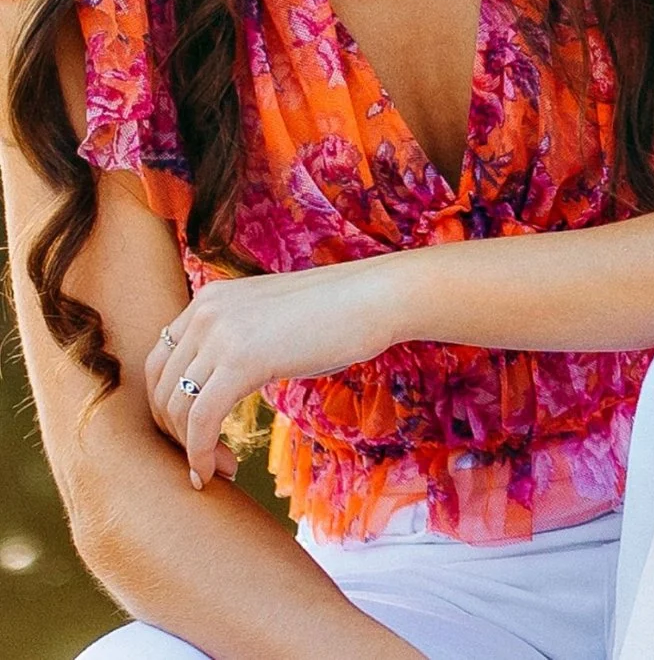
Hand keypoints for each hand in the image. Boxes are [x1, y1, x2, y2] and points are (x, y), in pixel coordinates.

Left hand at [144, 255, 404, 490]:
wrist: (376, 297)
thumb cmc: (338, 315)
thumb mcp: (272, 320)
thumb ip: (239, 340)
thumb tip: (226, 381)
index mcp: (209, 300)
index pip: (160, 362)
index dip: (169, 406)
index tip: (194, 435)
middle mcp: (204, 312)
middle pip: (160, 387)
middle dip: (175, 432)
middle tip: (206, 459)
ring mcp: (220, 333)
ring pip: (178, 407)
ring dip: (190, 449)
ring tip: (219, 469)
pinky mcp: (240, 360)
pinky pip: (201, 419)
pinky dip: (200, 453)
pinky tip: (215, 472)